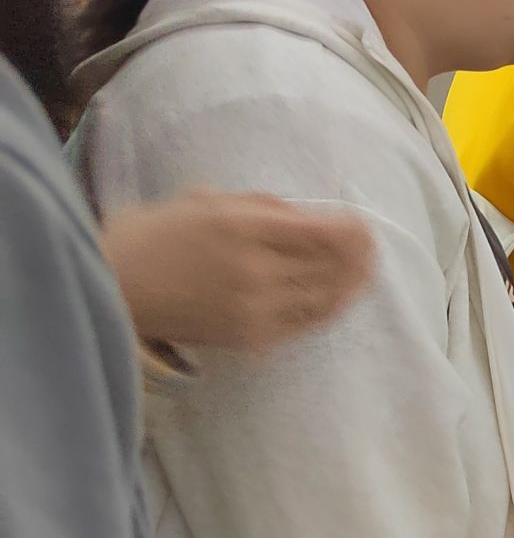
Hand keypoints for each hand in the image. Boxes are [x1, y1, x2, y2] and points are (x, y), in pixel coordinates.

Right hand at [100, 191, 374, 351]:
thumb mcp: (206, 200)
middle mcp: (255, 268)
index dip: (353, 231)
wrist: (116, 287)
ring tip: (365, 274)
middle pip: (331, 266)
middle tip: (373, 249)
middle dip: (360, 257)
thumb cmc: (157, 234)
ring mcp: (256, 307)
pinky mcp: (252, 337)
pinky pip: (306, 323)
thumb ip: (261, 206)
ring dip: (352, 285)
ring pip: (325, 297)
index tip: (365, 226)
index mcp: (243, 226)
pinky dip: (328, 309)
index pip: (322, 232)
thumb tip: (309, 215)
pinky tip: (338, 299)